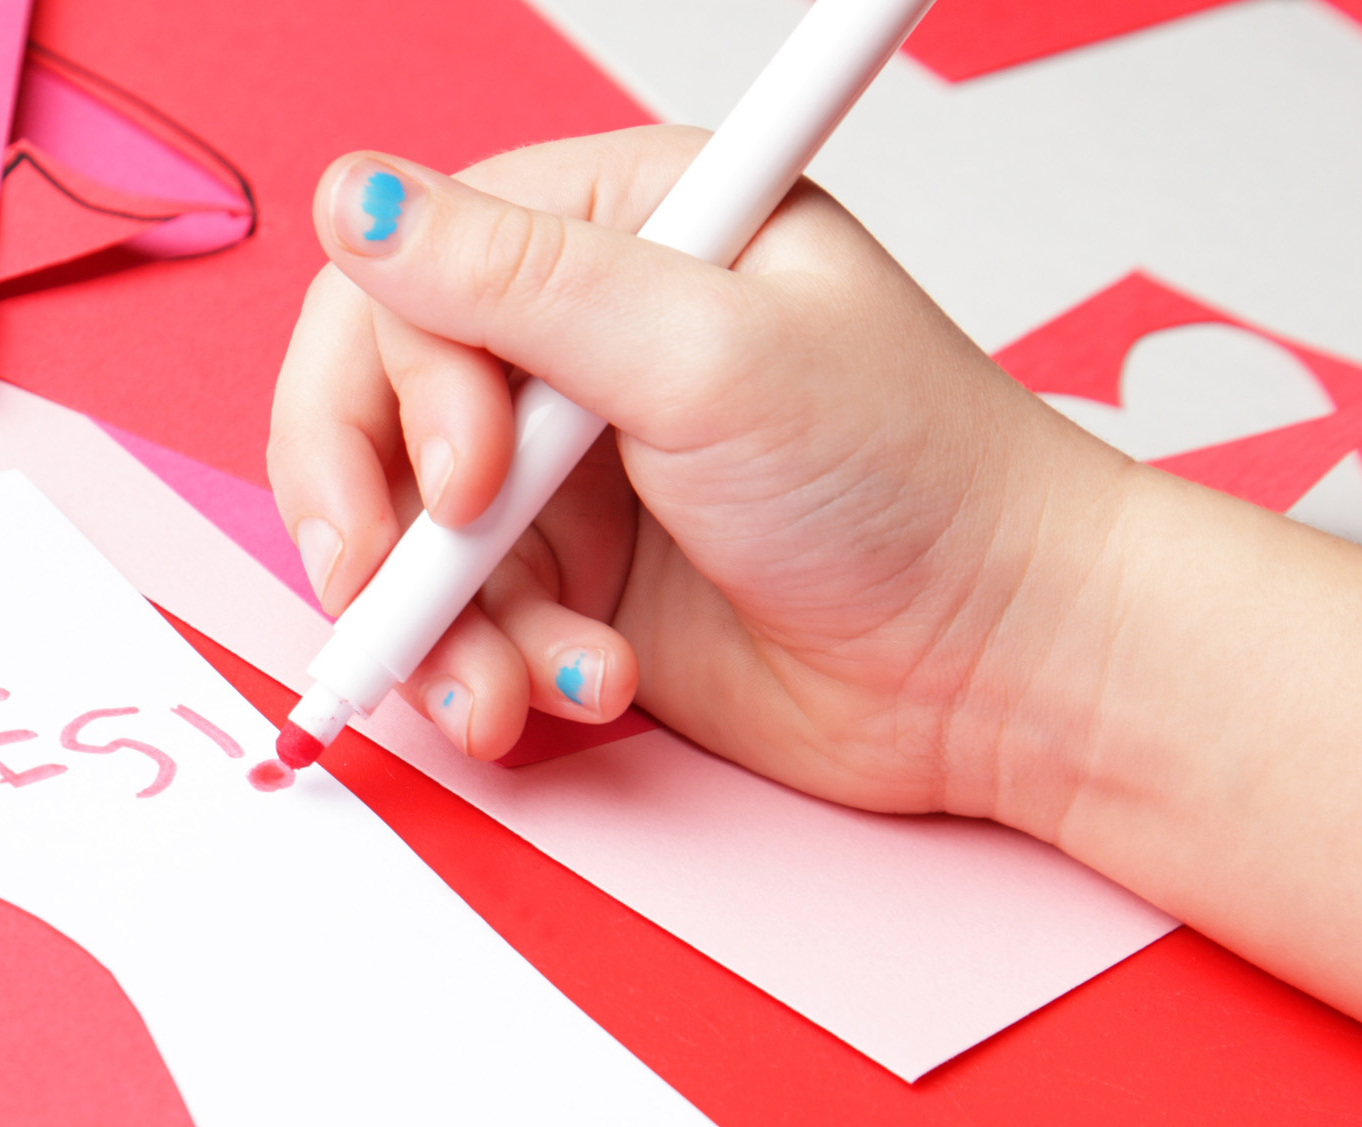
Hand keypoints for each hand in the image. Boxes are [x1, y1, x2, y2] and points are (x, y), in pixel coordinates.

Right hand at [268, 130, 1131, 822]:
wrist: (1002, 661)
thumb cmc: (915, 484)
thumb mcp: (707, 358)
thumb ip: (518, 285)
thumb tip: (359, 202)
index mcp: (618, 230)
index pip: (407, 280)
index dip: (399, 390)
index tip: (471, 484)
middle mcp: (579, 339)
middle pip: (370, 410)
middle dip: (375, 522)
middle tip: (402, 600)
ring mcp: (571, 467)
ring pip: (405, 538)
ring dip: (443, 629)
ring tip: (517, 688)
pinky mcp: (578, 579)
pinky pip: (461, 624)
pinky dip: (494, 672)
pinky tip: (585, 689)